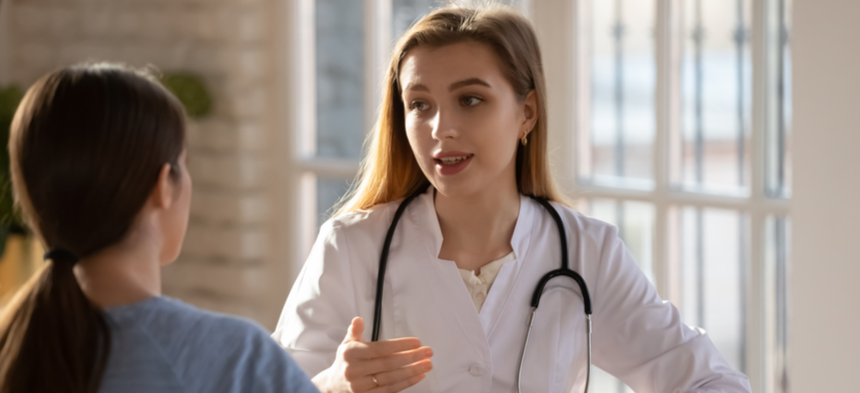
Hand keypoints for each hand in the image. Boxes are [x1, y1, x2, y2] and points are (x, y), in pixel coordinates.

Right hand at [313, 317, 433, 392]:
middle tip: (428, 352)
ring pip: (391, 378)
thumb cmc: (346, 362)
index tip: (417, 342)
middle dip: (411, 357)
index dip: (400, 345)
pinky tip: (419, 376)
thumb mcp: (346, 344)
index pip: (380, 348)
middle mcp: (354, 370)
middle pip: (388, 364)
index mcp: (351, 353)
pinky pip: (390, 390)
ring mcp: (360, 386)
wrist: (332, 386)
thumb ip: (354, 332)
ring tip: (428, 364)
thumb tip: (358, 319)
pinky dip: (406, 383)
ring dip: (412, 371)